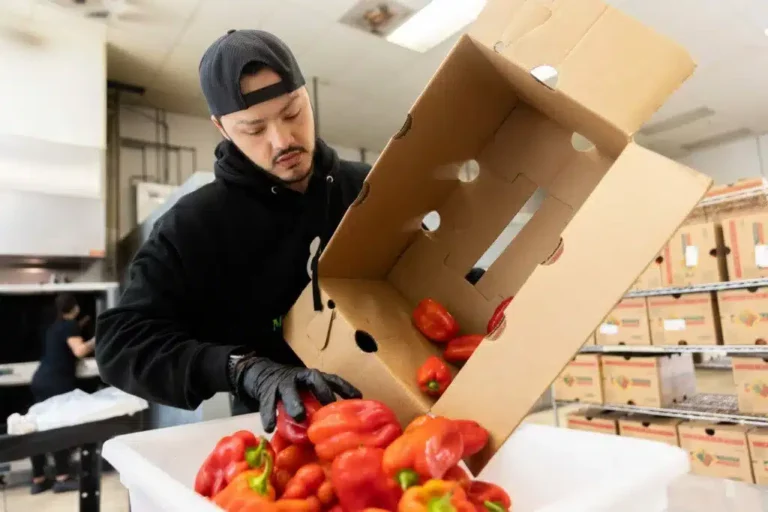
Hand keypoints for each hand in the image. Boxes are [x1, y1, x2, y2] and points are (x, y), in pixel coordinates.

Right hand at [232, 356, 360, 431]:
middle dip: (322, 391)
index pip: (333, 379)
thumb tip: (340, 428)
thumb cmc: (293, 389)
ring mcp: (283, 383)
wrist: (263, 374)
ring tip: (298, 417)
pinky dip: (269, 415)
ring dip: (294, 403)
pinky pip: (267, 403)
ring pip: (289, 391)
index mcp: (313, 377)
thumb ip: (318, 404)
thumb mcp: (307, 390)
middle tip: (328, 407)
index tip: (358, 397)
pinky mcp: (266, 391)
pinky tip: (270, 427)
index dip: (345, 387)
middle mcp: (300, 377)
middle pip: (314, 380)